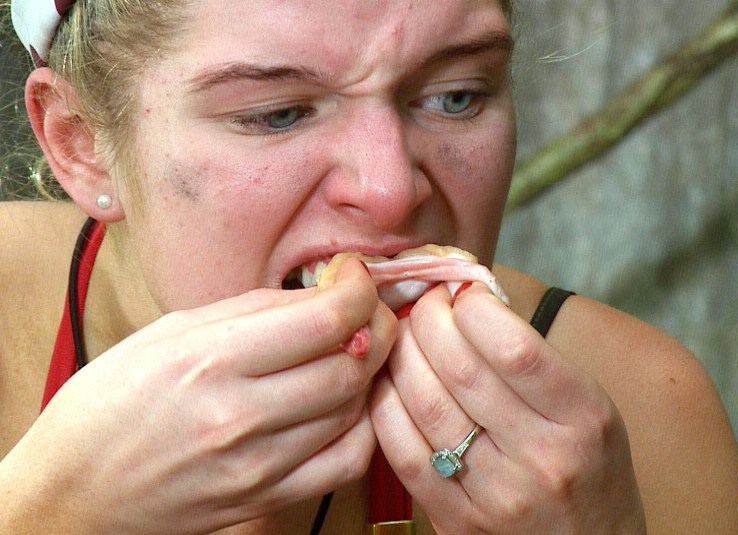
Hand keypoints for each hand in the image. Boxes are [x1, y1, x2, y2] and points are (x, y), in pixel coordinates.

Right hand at [2, 258, 395, 534]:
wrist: (73, 493)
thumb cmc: (110, 402)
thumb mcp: (168, 332)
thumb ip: (252, 310)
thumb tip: (320, 292)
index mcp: (211, 360)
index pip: (326, 319)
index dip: (359, 290)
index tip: (356, 276)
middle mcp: (239, 416)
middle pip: (351, 364)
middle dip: (376, 326)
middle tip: (367, 310)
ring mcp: (256, 465)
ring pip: (354, 409)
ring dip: (368, 372)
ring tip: (353, 350)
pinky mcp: (265, 500)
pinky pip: (346, 462)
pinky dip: (362, 425)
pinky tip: (348, 403)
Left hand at [369, 284, 644, 533]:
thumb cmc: (592, 469)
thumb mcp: (593, 407)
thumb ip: (538, 359)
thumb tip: (469, 303)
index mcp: (583, 419)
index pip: (514, 348)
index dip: (475, 308)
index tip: (465, 292)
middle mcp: (541, 458)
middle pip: (462, 370)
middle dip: (431, 320)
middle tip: (427, 302)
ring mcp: (495, 494)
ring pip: (426, 405)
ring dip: (403, 355)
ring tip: (405, 334)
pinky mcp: (456, 521)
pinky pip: (403, 452)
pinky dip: (386, 406)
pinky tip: (389, 381)